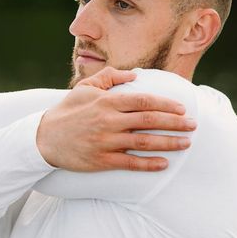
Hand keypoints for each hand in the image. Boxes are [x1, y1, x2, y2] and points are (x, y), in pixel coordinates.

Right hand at [36, 67, 196, 171]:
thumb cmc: (66, 111)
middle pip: (149, 120)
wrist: (43, 138)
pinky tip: (163, 163)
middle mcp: (108, 121)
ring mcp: (105, 142)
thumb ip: (110, 77)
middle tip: (193, 125)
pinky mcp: (100, 160)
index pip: (143, 100)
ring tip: (186, 143)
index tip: (181, 108)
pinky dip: (148, 163)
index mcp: (107, 102)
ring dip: (168, 143)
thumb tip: (136, 74)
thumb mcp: (84, 87)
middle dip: (175, 123)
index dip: (166, 104)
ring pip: (143, 142)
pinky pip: (129, 163)